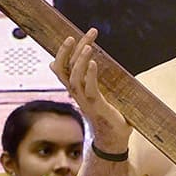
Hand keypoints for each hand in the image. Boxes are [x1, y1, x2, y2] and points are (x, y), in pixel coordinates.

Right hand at [50, 28, 130, 151]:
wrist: (113, 139)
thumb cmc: (108, 115)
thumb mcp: (97, 94)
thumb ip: (91, 79)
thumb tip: (83, 64)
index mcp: (76, 89)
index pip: (61, 68)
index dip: (63, 52)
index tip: (72, 36)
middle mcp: (77, 94)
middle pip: (65, 69)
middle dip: (68, 51)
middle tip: (78, 36)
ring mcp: (85, 100)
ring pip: (74, 78)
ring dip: (80, 61)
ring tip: (88, 47)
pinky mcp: (97, 106)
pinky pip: (90, 89)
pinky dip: (90, 75)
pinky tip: (94, 64)